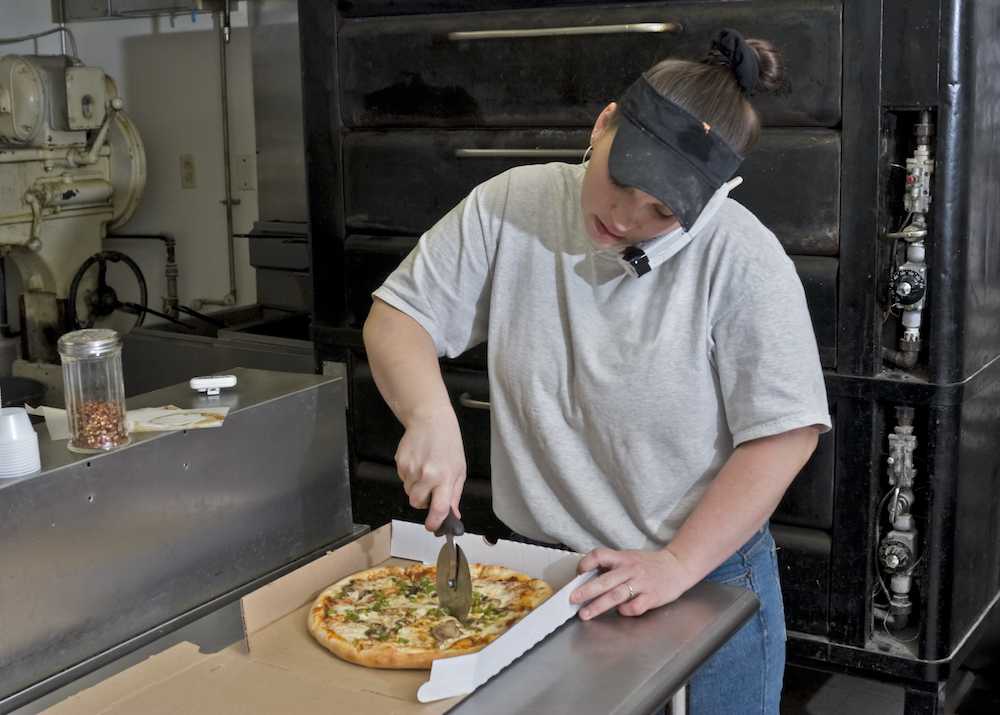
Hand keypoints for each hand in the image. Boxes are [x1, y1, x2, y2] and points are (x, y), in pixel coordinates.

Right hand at [394, 404, 466, 531]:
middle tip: (431, 491)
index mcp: (445, 478)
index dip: (434, 523)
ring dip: (416, 487)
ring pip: (408, 491)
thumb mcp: (459, 469)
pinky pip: (403, 479)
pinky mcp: (400, 462)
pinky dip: (409, 476)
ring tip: (426, 471)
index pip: (439, 509)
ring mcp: (411, 468)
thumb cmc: (448, 443)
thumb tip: (452, 515)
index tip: (433, 527)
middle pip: (416, 503)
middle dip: (422, 502)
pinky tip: (418, 463)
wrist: (431, 420)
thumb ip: (455, 495)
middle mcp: (426, 475)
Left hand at [569, 547, 694, 619]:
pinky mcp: (652, 596)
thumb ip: (613, 565)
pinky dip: (625, 611)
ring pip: (616, 595)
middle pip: (605, 580)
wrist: (678, 566)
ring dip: (598, 606)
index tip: (578, 574)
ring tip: (585, 614)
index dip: (586, 563)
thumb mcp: (630, 557)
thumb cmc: (650, 564)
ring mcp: (642, 583)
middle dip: (586, 591)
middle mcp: (631, 569)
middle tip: (572, 599)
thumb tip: (589, 576)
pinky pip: (635, 606)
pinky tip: (620, 612)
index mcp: (623, 558)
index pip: (599, 555)